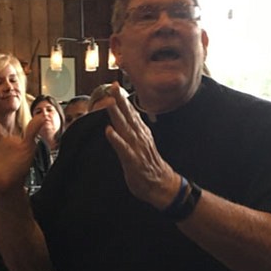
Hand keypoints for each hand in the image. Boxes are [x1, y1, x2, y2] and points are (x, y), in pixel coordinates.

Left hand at [104, 83, 180, 208]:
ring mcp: (136, 148)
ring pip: (125, 128)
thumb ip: (134, 132)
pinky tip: (109, 131)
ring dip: (117, 114)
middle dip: (120, 100)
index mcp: (141, 133)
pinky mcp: (133, 160)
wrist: (162, 185)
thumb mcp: (143, 145)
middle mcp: (139, 137)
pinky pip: (123, 148)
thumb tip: (128, 121)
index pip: (131, 113)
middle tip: (112, 86)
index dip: (123, 99)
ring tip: (109, 102)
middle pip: (128, 115)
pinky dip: (116, 139)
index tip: (116, 85)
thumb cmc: (150, 166)